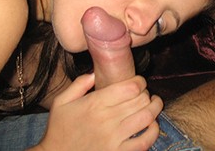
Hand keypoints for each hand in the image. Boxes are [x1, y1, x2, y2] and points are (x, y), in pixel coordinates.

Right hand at [35, 74, 161, 150]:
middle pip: (140, 99)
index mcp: (95, 104)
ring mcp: (114, 139)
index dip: (139, 81)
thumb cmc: (59, 129)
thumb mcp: (61, 102)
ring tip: (155, 103)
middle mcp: (107, 120)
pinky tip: (153, 125)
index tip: (139, 82)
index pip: (130, 87)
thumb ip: (79, 84)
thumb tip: (96, 73)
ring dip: (155, 108)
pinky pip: (144, 142)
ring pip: (146, 117)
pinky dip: (153, 131)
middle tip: (145, 93)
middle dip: (146, 93)